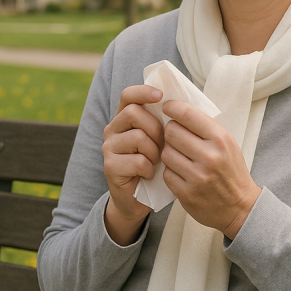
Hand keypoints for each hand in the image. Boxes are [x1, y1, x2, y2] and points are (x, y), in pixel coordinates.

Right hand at [101, 85, 162, 244]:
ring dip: (154, 151)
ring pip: (137, 137)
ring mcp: (109, 148)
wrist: (139, 199)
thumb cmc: (155, 165)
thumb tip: (181, 104)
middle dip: (155, 128)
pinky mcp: (110, 166)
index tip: (160, 96)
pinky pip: (137, 161)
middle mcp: (112, 129)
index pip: (128, 95)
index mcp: (124, 118)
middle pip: (134, 113)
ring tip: (156, 161)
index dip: (143, 92)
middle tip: (162, 145)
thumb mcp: (160, 140)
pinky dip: (149, 169)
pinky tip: (149, 174)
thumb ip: (163, 122)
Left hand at [160, 99, 261, 239]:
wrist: (240, 207)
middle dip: (170, 132)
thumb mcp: (227, 144)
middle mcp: (209, 156)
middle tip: (175, 136)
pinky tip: (181, 172)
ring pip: (166, 153)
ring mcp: (198, 177)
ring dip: (169, 153)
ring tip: (180, 156)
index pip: (188, 114)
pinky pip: (166, 173)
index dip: (172, 107)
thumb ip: (205, 128)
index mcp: (221, 139)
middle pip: (171, 132)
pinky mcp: (187, 194)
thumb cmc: (231, 171)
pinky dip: (170, 171)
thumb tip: (178, 109)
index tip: (167, 107)